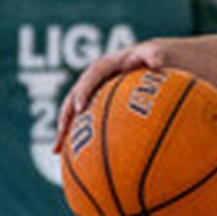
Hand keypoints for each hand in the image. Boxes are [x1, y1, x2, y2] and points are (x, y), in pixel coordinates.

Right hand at [54, 39, 173, 152]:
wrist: (157, 62)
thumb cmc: (158, 58)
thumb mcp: (159, 54)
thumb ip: (156, 56)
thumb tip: (156, 62)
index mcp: (107, 65)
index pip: (92, 76)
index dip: (84, 91)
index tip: (81, 108)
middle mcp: (96, 79)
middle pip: (75, 97)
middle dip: (67, 114)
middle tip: (63, 132)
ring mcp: (95, 94)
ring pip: (75, 113)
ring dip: (65, 131)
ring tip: (57, 150)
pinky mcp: (98, 107)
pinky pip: (87, 124)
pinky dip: (80, 139)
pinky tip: (76, 161)